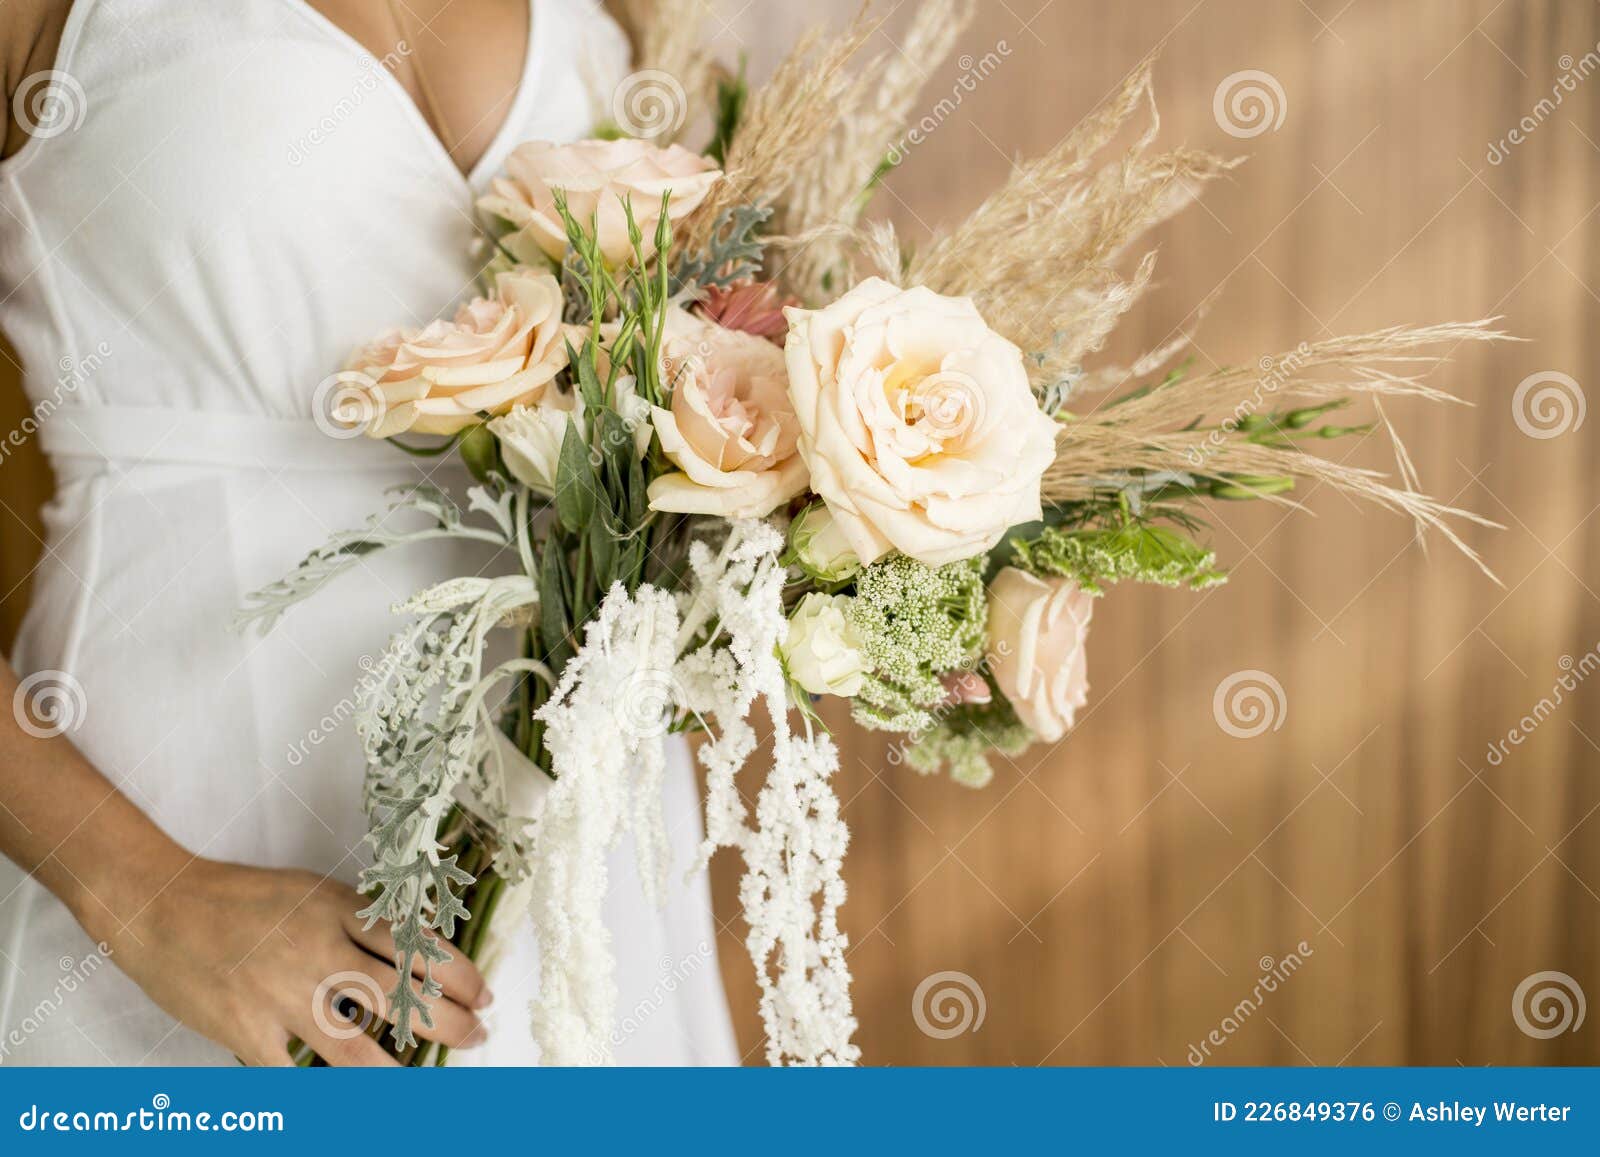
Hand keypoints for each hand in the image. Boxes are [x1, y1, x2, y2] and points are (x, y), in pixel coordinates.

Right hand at [90, 858, 490, 1065]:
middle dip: (449, 1021)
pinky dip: (323, 1095)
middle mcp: (317, 951)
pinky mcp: (246, 1030)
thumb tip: (411, 947)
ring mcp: (281, 994)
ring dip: (399, 1068)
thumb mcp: (309, 890)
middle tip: (476, 1032)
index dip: (459, 972)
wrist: (159, 905)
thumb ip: (355, 918)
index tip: (483, 990)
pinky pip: (294, 1076)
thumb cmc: (237, 897)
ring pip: (356, 1046)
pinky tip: (353, 1104)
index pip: (415, 944)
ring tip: (428, 1076)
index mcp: (337, 910)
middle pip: (400, 994)